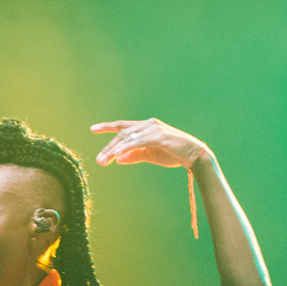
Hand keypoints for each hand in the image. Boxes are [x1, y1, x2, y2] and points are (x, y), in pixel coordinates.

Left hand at [90, 119, 210, 169]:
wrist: (193, 155)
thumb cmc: (173, 154)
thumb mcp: (149, 155)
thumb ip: (134, 155)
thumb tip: (118, 158)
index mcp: (145, 127)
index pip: (123, 126)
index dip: (107, 127)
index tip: (92, 129)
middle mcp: (148, 124)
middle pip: (122, 133)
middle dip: (108, 146)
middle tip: (98, 160)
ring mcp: (153, 129)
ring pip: (128, 138)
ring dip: (114, 149)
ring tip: (103, 160)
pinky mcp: (158, 136)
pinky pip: (138, 142)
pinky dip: (126, 148)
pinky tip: (117, 155)